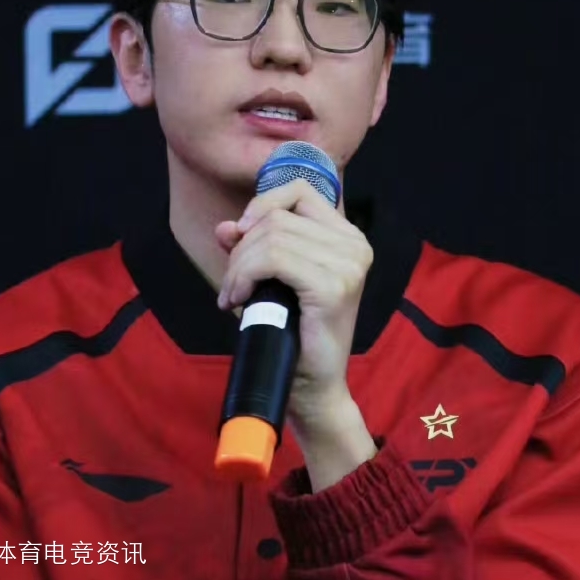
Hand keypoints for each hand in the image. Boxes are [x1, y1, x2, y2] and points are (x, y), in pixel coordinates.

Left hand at [215, 179, 373, 423]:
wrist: (311, 388)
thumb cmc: (292, 334)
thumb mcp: (267, 280)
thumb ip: (250, 248)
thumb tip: (225, 227)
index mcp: (347, 238)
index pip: (299, 191)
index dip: (261, 206)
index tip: (239, 236)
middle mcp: (354, 246)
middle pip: (277, 217)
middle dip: (242, 249)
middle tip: (232, 286)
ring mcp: (348, 265)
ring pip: (271, 237)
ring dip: (238, 267)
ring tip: (233, 296)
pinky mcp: (334, 286)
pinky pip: (274, 259)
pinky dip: (245, 276)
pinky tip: (238, 299)